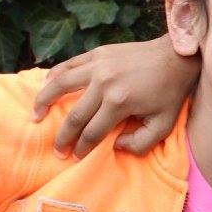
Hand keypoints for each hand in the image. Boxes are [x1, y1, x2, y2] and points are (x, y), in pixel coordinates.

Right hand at [31, 36, 198, 157]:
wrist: (176, 57)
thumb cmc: (170, 92)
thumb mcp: (164, 124)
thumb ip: (142, 143)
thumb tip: (115, 145)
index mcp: (119, 102)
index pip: (92, 133)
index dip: (82, 148)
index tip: (75, 157)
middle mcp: (104, 84)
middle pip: (74, 116)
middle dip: (63, 137)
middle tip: (57, 150)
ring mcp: (98, 66)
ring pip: (60, 85)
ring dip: (43, 102)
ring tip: (35, 116)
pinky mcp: (97, 54)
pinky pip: (68, 65)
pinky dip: (54, 76)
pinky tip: (46, 86)